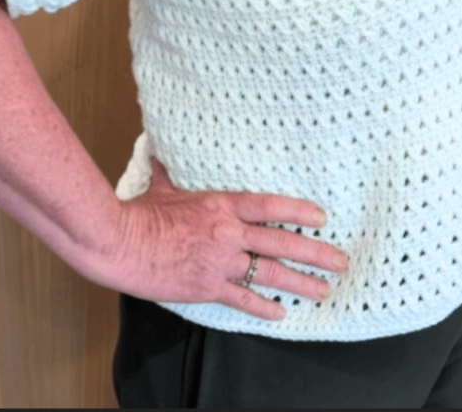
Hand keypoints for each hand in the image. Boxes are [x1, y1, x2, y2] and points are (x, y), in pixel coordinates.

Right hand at [105, 157, 348, 321]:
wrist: (121, 244)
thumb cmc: (141, 214)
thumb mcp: (162, 187)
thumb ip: (170, 171)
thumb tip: (160, 147)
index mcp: (221, 204)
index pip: (270, 206)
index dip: (299, 211)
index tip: (322, 218)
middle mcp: (228, 233)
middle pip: (281, 242)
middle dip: (315, 252)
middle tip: (340, 260)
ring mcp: (220, 263)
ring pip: (270, 274)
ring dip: (300, 283)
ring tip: (323, 290)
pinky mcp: (207, 287)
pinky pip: (243, 300)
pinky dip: (264, 308)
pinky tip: (281, 314)